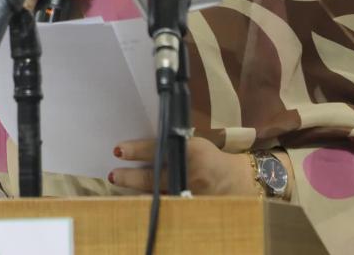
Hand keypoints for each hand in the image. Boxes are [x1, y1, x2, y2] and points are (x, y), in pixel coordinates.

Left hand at [109, 137, 261, 196]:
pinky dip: (152, 205)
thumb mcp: (194, 144)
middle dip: (130, 177)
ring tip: (120, 187)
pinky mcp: (192, 209)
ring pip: (157, 196)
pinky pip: (167, 208)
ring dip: (137, 193)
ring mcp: (192, 195)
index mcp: (192, 150)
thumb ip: (171, 144)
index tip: (117, 150)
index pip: (157, 149)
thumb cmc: (211, 159)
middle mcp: (191, 173)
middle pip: (153, 177)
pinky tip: (137, 204)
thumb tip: (138, 147)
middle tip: (114, 175)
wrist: (239, 183)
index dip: (136, 150)